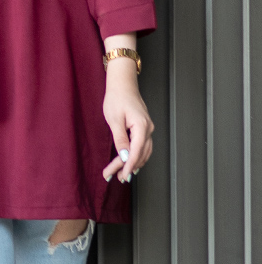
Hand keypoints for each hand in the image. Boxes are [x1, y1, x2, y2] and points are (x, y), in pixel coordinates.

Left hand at [102, 61, 152, 182]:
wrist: (123, 85)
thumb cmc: (117, 98)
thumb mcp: (114, 120)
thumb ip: (120, 139)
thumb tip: (125, 156)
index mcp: (142, 127)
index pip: (137, 152)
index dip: (129, 166)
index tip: (122, 176)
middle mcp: (148, 129)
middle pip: (140, 154)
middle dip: (127, 168)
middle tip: (114, 178)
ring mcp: (148, 129)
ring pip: (143, 152)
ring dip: (132, 164)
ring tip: (120, 175)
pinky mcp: (144, 129)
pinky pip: (143, 147)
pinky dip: (136, 156)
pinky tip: (129, 163)